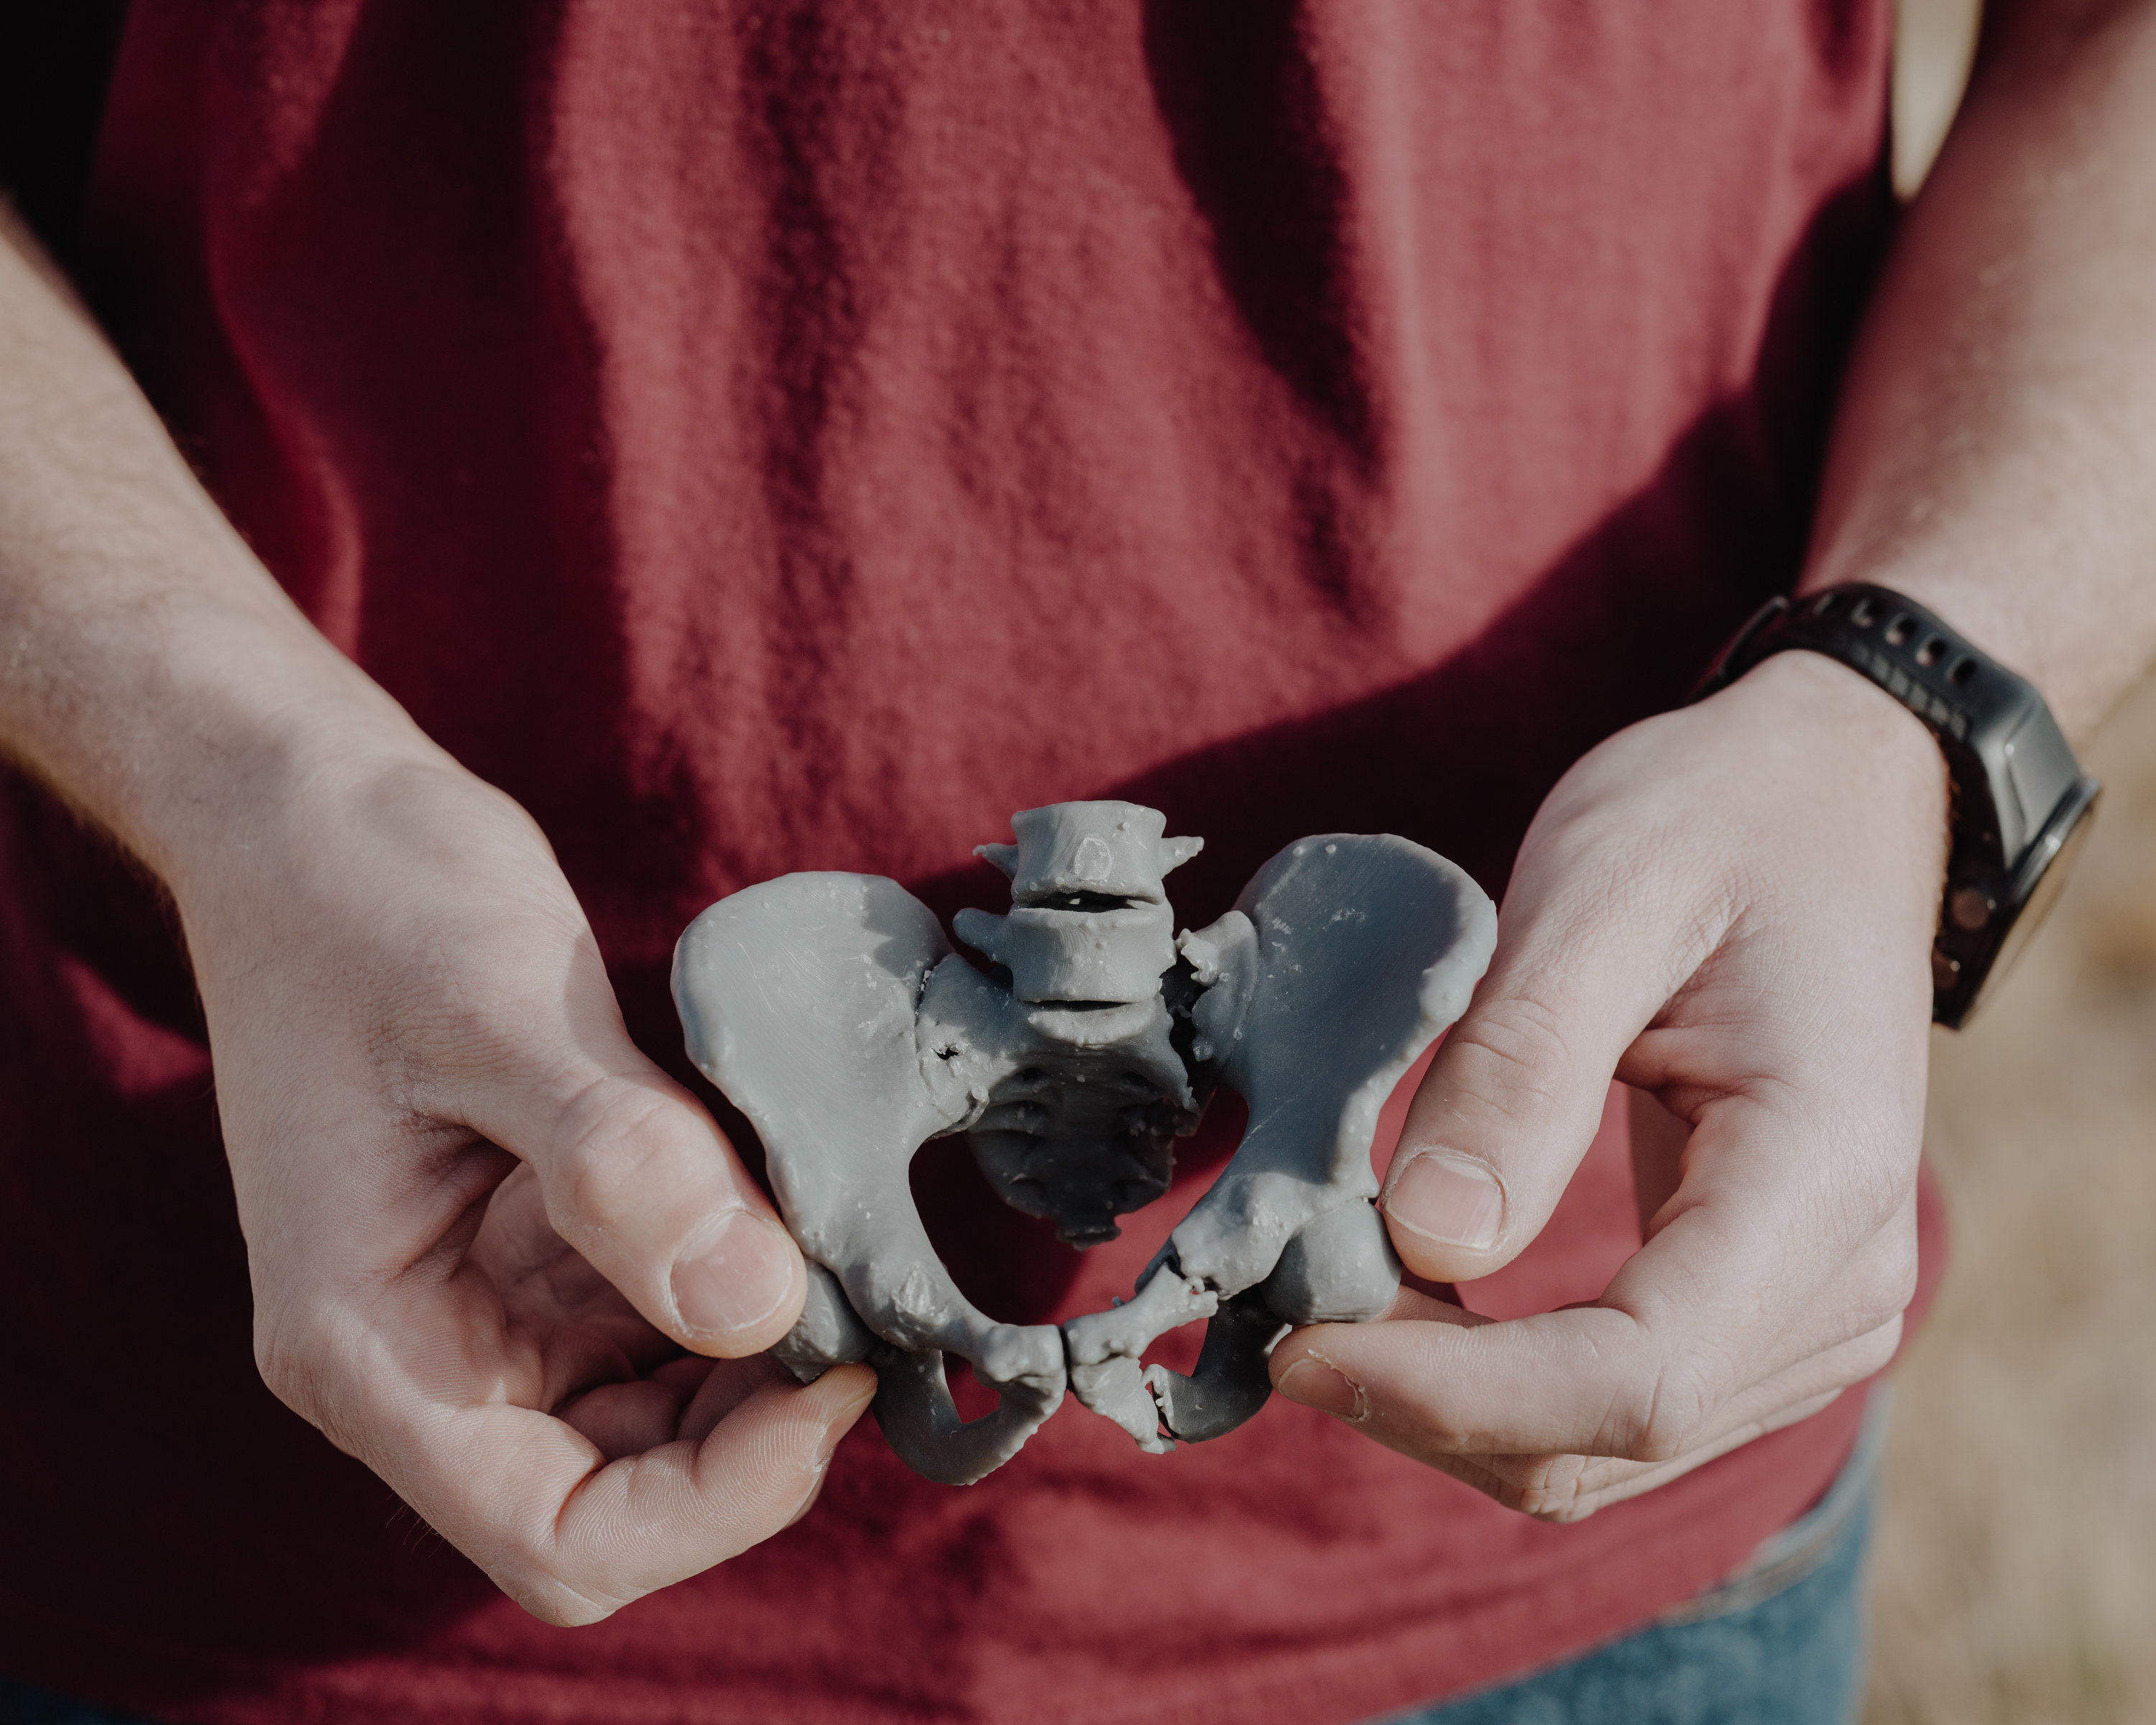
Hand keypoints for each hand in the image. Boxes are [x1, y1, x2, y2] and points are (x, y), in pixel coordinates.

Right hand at [172, 732, 872, 1621]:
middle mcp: (421, 1356)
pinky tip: (789, 1201)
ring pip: (652, 1421)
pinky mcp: (532, 1246)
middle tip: (868, 1306)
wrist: (313, 817)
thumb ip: (621, 1165)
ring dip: (757, 1362)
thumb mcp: (499, 1009)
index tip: (837, 1378)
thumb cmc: (370, 896)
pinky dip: (737, 1284)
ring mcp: (479, 1305)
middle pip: (616, 1498)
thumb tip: (759, 1307)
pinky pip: (655, 1320)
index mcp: (367, 1343)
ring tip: (839, 1247)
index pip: (555, 1530)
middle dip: (756, 1434)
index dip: (715, 1498)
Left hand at [1270, 650, 1942, 1518]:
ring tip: (1327, 1287)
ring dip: (1445, 1402)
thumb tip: (1427, 1244)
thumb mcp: (1602, 892)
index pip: (1637, 1381)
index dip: (1449, 1391)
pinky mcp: (1755, 1312)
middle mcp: (1843, 1284)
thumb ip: (1519, 1068)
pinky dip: (1489, 1382)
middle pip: (1608, 1441)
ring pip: (1599, 1451)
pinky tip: (1400, 1294)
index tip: (1293, 1338)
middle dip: (1421, 1401)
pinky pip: (1607, 1407)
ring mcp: (1812, 1315)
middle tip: (1275, 1302)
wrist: (1824, 803)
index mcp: (1822, 1179)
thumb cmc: (1715, 819)